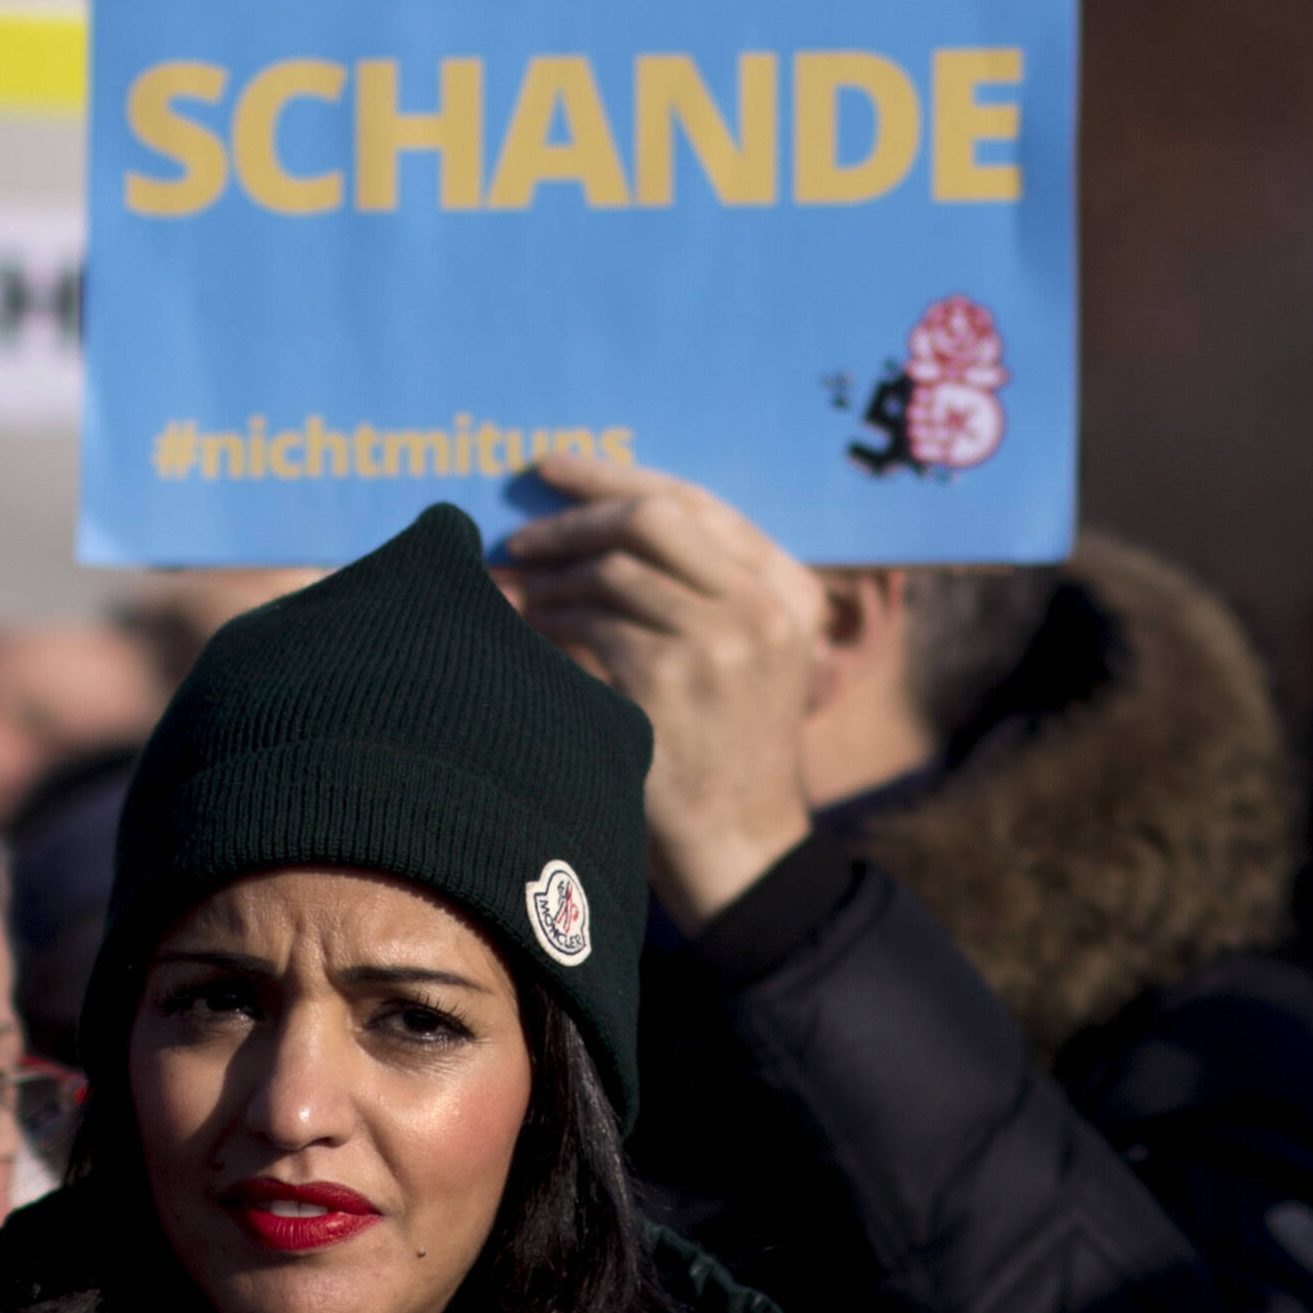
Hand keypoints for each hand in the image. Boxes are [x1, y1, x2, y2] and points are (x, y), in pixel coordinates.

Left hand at [501, 455, 828, 924]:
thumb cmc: (724, 748)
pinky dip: (552, 619)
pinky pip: (593, 622)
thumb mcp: (747, 657)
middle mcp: (765, 607)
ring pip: (616, 568)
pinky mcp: (670, 680)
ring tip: (521, 592)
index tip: (555, 468)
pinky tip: (529, 629)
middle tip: (524, 535)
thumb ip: (702, 589)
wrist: (739, 844)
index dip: (616, 476)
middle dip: (578, 516)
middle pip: (656, 517)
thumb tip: (594, 520)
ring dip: (555, 576)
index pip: (698, 501)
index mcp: (791, 590)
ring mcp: (722, 642)